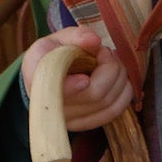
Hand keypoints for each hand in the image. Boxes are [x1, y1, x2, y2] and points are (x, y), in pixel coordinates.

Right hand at [23, 23, 140, 137]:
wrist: (44, 76)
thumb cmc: (51, 55)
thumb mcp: (58, 39)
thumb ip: (75, 37)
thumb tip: (94, 41)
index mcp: (38, 80)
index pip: (55, 90)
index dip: (71, 87)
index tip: (85, 79)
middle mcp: (52, 107)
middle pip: (95, 94)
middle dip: (110, 68)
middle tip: (105, 52)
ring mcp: (70, 120)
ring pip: (109, 103)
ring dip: (119, 77)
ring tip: (110, 62)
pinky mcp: (85, 124)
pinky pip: (115, 111)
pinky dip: (123, 91)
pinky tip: (118, 78)